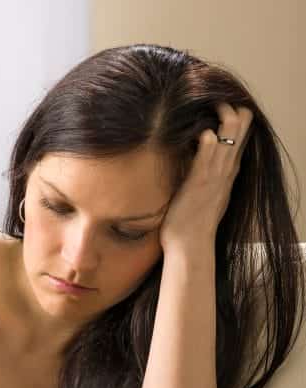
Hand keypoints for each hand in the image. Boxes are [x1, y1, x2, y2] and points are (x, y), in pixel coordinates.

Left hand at [160, 103, 253, 253]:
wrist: (190, 244)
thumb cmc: (191, 220)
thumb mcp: (204, 190)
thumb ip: (205, 171)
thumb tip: (196, 153)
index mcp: (229, 169)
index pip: (242, 132)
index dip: (234, 113)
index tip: (216, 103)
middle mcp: (227, 168)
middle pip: (242, 125)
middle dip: (229, 105)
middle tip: (210, 98)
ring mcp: (216, 173)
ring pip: (230, 133)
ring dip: (219, 114)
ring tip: (206, 104)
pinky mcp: (200, 181)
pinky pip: (207, 151)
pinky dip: (202, 138)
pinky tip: (196, 132)